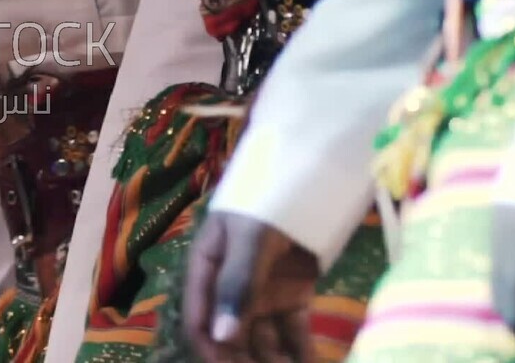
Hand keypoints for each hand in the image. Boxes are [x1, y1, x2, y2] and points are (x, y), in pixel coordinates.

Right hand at [183, 211, 320, 362]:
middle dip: (243, 359)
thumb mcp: (249, 239)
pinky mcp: (295, 294)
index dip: (210, 349)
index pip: (200, 320)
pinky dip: (300, 352)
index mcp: (208, 270)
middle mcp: (232, 287)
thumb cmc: (270, 198)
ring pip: (264, 339)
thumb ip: (236, 286)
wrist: (314, 171)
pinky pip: (294, 331)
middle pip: (231, 335)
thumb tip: (222, 338)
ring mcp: (264, 292)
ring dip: (272, 360)